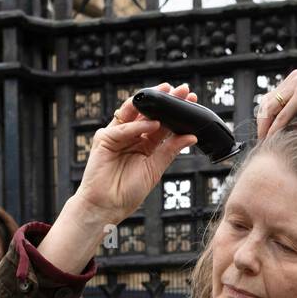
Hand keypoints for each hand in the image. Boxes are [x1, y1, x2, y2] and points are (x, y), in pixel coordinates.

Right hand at [74, 81, 199, 222]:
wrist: (107, 206)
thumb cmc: (128, 192)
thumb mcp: (155, 169)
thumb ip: (170, 150)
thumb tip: (192, 136)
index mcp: (145, 144)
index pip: (163, 123)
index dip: (176, 112)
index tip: (191, 101)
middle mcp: (132, 137)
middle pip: (150, 114)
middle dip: (166, 101)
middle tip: (182, 90)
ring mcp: (118, 135)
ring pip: (134, 114)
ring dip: (150, 103)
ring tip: (167, 94)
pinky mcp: (104, 138)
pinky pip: (123, 129)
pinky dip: (137, 126)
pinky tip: (153, 124)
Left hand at [256, 70, 296, 140]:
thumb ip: (296, 125)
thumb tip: (281, 136)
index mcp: (296, 82)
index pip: (272, 100)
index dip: (265, 119)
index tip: (263, 137)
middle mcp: (294, 79)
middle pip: (267, 102)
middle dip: (261, 123)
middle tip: (259, 142)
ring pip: (271, 107)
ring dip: (265, 127)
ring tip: (263, 144)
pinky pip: (283, 114)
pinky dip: (276, 128)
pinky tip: (272, 141)